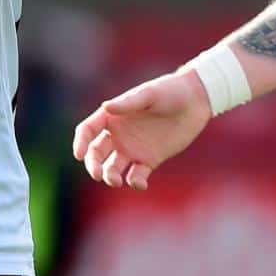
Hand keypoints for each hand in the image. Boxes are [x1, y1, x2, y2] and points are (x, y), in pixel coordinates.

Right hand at [73, 70, 212, 190]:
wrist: (196, 101)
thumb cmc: (170, 91)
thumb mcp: (148, 95)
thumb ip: (128, 103)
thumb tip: (106, 108)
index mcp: (113, 116)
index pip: (88, 131)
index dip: (81, 143)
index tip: (79, 155)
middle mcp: (119, 134)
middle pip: (96, 153)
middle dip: (94, 165)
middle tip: (99, 175)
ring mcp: (133, 149)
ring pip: (113, 168)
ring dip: (110, 176)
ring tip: (117, 181)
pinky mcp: (149, 160)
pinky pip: (136, 175)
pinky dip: (135, 182)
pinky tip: (140, 183)